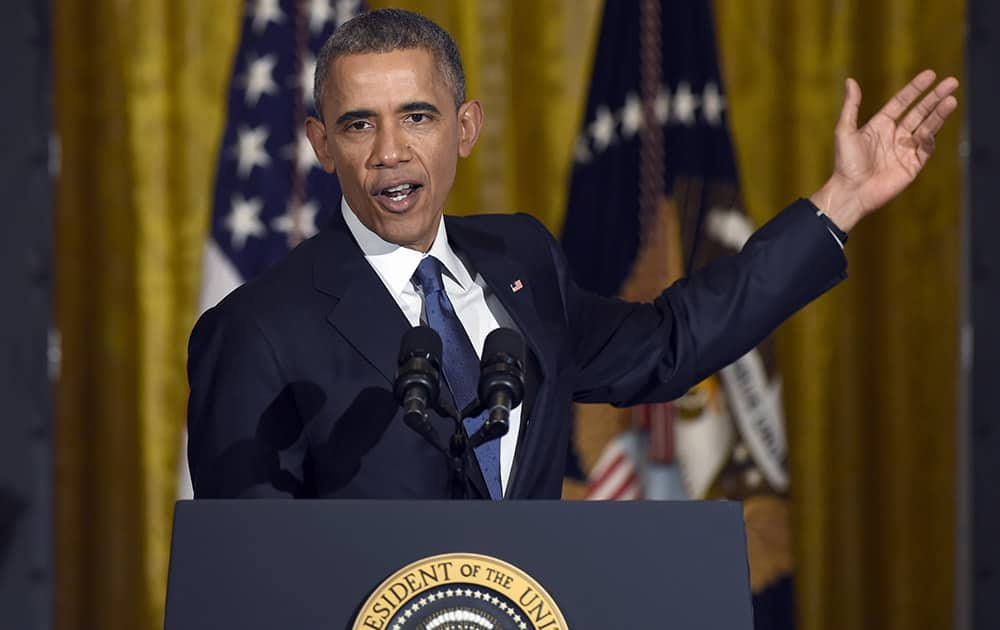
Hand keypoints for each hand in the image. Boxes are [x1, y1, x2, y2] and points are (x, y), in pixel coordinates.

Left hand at [809, 70, 958, 231]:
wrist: (851, 192)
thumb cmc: (845, 163)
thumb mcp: (844, 131)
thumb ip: (851, 106)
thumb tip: (850, 80)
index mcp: (880, 125)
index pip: (902, 102)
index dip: (916, 88)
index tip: (931, 74)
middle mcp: (895, 135)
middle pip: (920, 112)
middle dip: (935, 97)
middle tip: (951, 82)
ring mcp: (905, 150)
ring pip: (927, 127)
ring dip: (939, 114)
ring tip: (951, 100)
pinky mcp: (912, 165)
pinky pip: (926, 149)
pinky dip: (929, 139)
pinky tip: (929, 131)